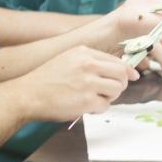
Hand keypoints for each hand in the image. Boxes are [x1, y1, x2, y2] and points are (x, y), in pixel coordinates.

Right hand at [19, 46, 137, 121]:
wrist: (28, 94)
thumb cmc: (47, 79)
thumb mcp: (69, 59)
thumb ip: (91, 61)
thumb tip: (118, 69)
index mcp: (84, 52)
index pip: (117, 60)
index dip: (127, 70)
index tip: (132, 76)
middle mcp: (88, 64)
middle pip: (122, 74)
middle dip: (120, 85)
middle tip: (109, 91)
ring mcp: (88, 83)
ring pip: (117, 90)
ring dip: (110, 97)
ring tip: (95, 99)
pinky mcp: (86, 101)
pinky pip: (105, 106)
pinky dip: (98, 109)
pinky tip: (86, 106)